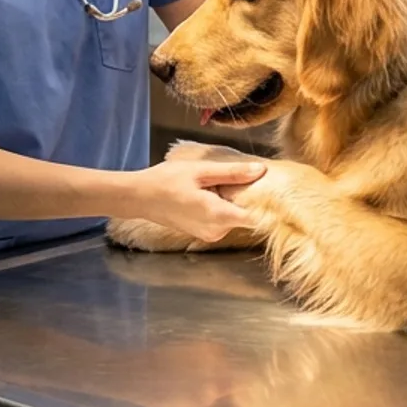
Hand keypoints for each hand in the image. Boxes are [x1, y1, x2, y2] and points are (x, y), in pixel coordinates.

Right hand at [124, 156, 266, 242]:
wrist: (139, 197)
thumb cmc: (166, 181)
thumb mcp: (200, 171)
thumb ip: (232, 173)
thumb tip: (261, 171)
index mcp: (218, 215)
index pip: (256, 218)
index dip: (264, 204)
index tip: (267, 188)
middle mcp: (217, 231)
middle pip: (245, 215)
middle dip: (244, 197)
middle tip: (233, 177)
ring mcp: (209, 235)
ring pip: (234, 217)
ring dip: (230, 201)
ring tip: (214, 183)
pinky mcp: (204, 234)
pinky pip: (222, 220)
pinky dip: (221, 207)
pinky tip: (207, 192)